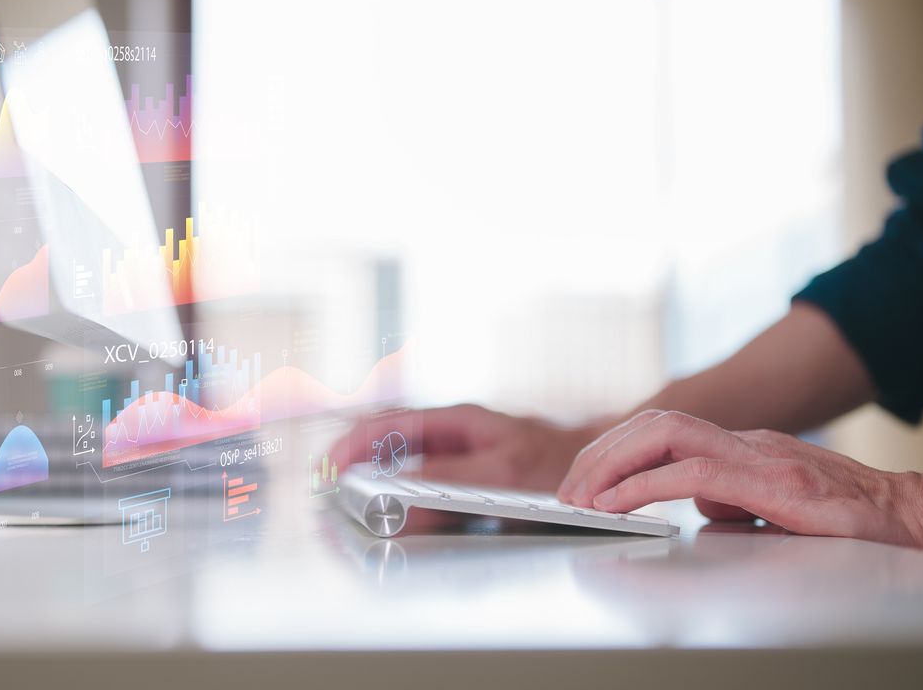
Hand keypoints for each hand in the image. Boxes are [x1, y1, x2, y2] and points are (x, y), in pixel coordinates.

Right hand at [336, 404, 607, 491]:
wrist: (599, 461)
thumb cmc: (556, 461)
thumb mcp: (503, 473)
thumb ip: (450, 481)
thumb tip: (401, 490)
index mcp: (457, 419)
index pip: (390, 425)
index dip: (355, 444)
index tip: (332, 465)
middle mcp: (453, 430)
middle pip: (387, 436)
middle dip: (351, 455)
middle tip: (323, 478)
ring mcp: (458, 449)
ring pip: (400, 455)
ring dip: (370, 470)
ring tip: (342, 489)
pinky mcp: (465, 471)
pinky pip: (420, 474)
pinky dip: (396, 486)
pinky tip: (386, 501)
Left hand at [556, 410, 922, 546]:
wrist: (913, 517)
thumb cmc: (849, 516)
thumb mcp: (775, 506)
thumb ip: (733, 502)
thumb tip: (700, 513)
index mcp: (740, 445)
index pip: (661, 432)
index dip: (614, 451)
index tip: (583, 483)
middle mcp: (743, 441)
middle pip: (651, 425)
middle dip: (599, 453)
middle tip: (567, 490)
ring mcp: (757, 456)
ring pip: (663, 436)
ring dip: (611, 464)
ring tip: (581, 496)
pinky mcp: (771, 482)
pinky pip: (692, 474)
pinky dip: (643, 486)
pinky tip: (618, 505)